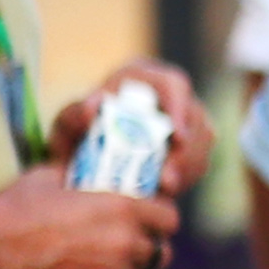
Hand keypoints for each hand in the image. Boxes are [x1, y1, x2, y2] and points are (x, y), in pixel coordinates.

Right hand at [0, 165, 179, 268]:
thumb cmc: (15, 208)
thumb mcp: (51, 178)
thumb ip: (82, 178)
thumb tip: (87, 168)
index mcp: (122, 209)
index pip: (168, 219)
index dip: (158, 221)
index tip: (147, 224)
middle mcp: (125, 245)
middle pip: (159, 254)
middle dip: (145, 252)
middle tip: (124, 252)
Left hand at [50, 58, 215, 195]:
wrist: (83, 159)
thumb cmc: (76, 137)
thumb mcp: (66, 127)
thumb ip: (71, 116)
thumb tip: (92, 107)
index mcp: (143, 79)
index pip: (173, 84)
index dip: (180, 108)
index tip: (176, 137)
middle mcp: (171, 96)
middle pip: (195, 117)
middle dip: (186, 151)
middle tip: (168, 179)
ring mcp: (186, 121)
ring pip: (202, 142)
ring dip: (188, 167)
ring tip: (165, 189)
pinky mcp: (193, 147)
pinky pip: (200, 160)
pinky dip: (187, 177)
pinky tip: (169, 190)